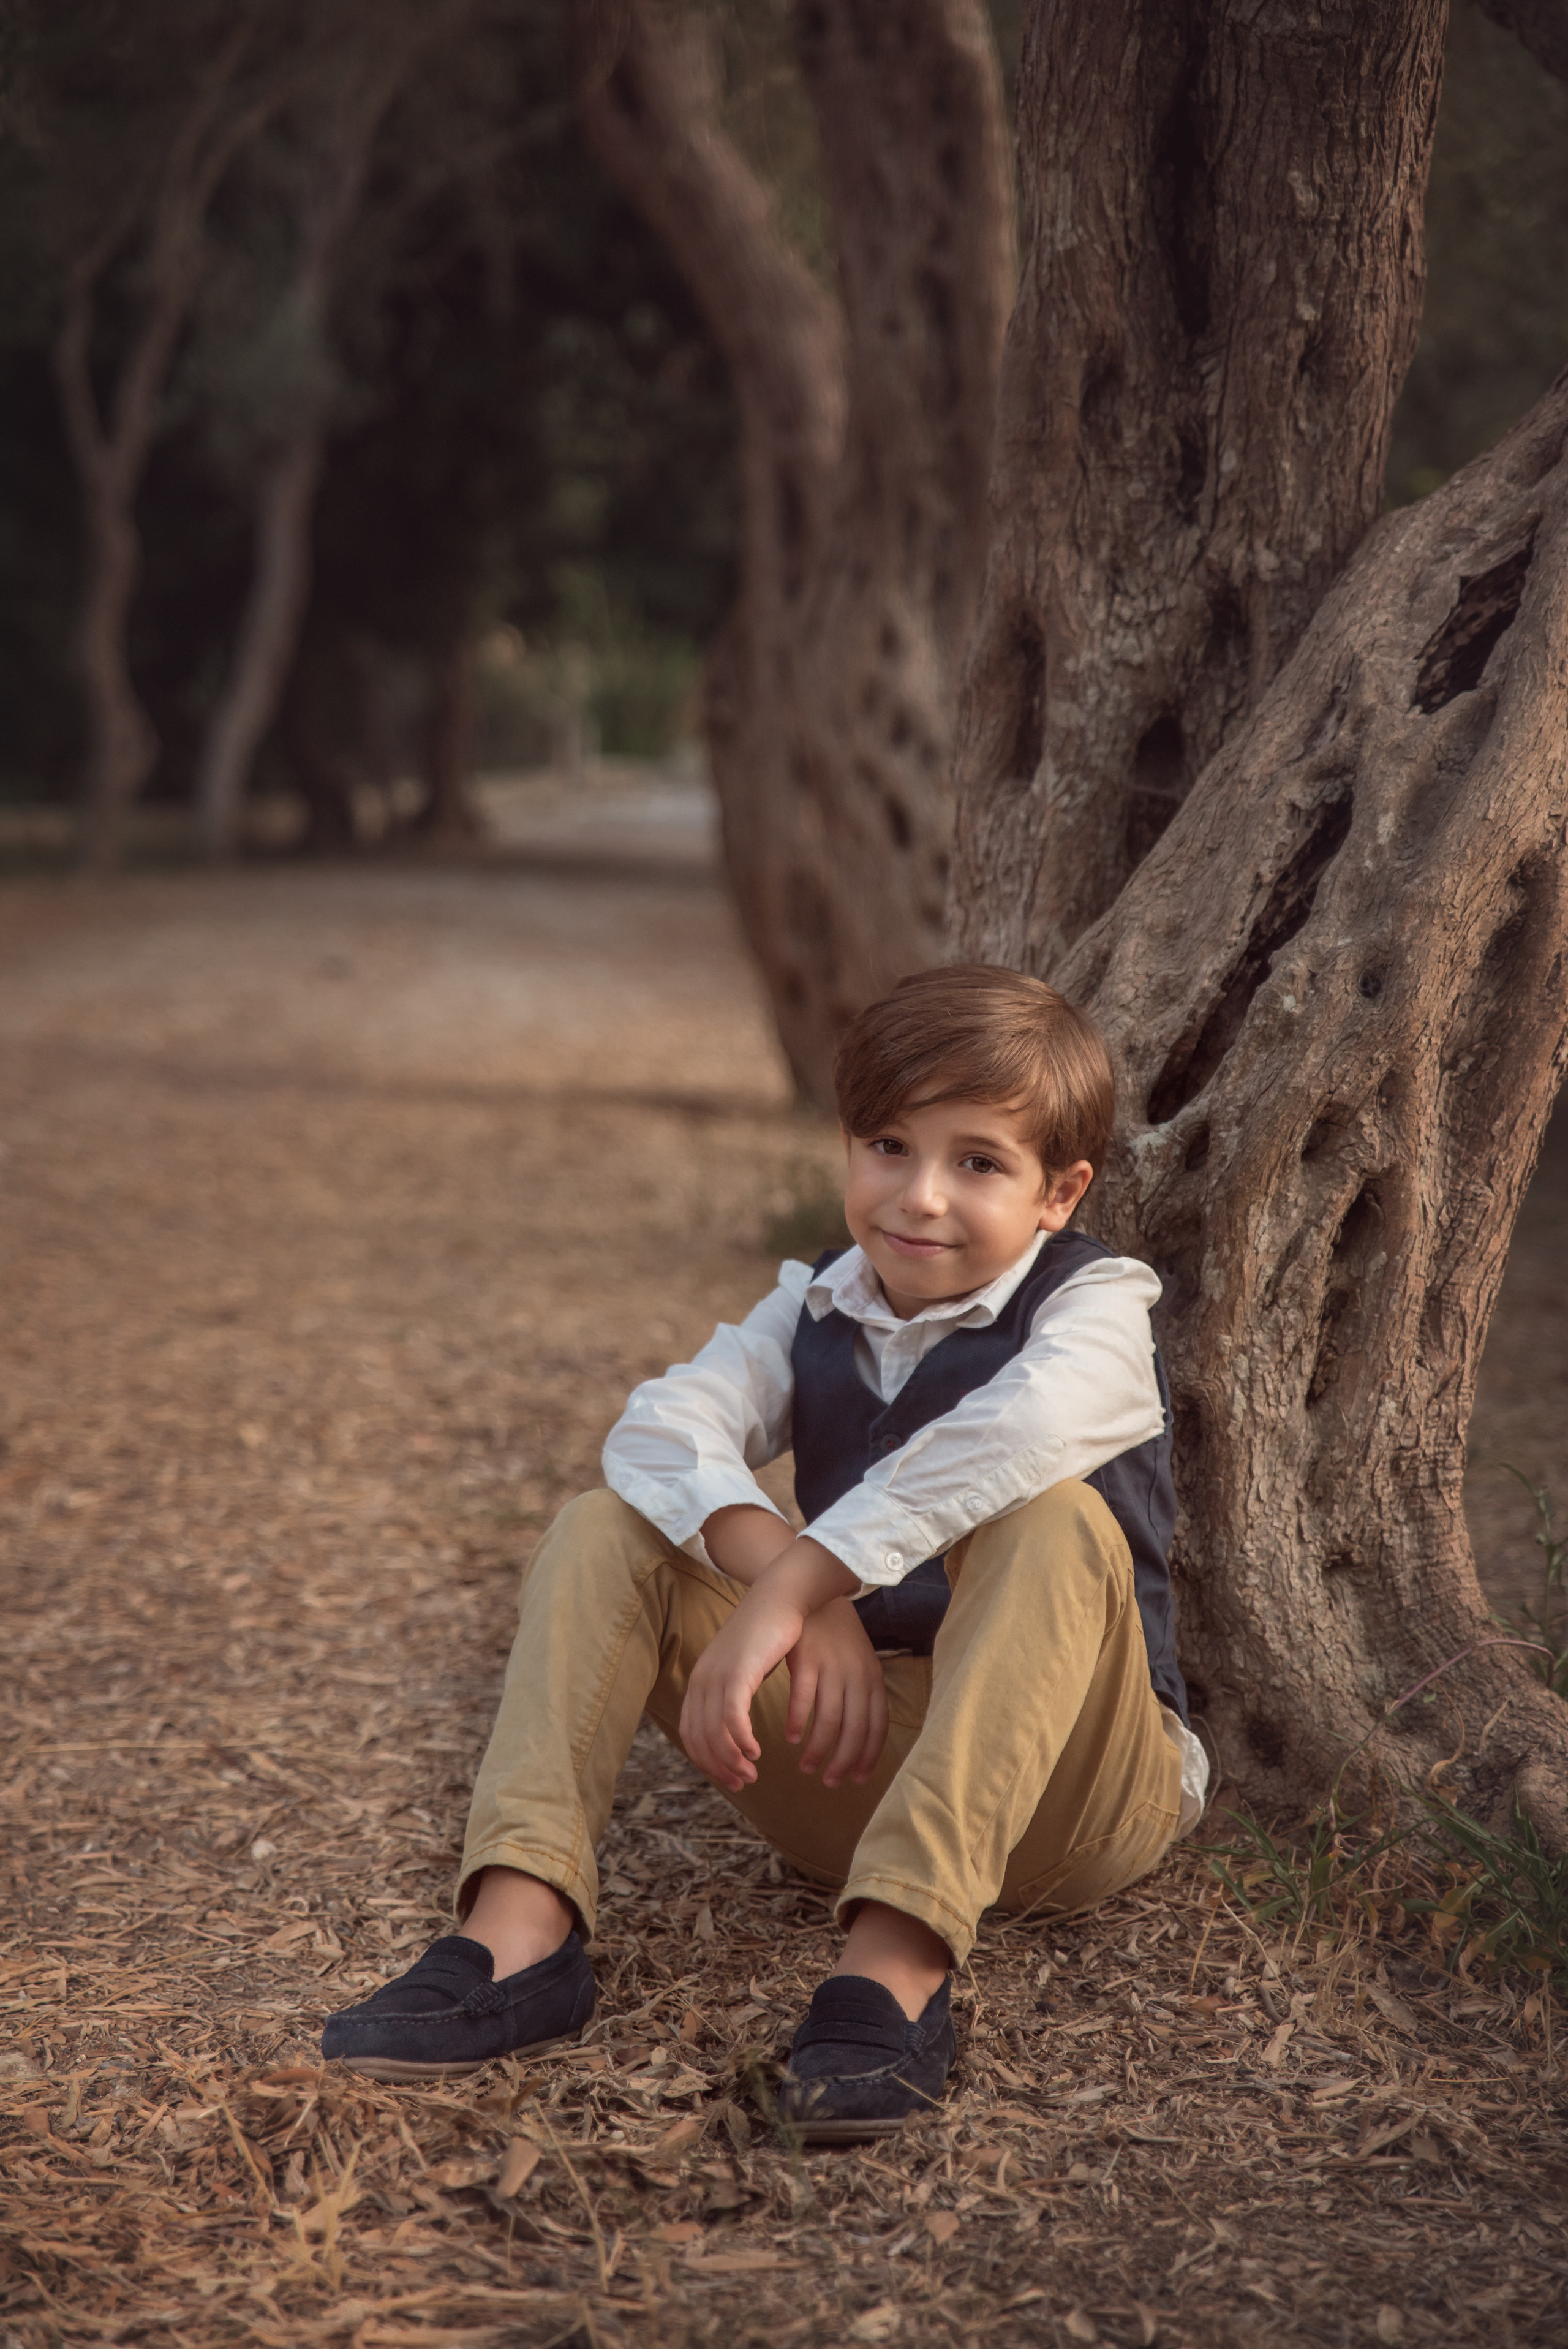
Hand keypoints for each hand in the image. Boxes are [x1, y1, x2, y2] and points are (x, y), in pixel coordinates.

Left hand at [681, 1582, 804, 1790]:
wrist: (779, 1597)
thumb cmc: (768, 1634)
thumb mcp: (744, 1668)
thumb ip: (735, 1694)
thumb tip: (735, 1722)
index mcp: (701, 1681)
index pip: (692, 1733)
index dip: (708, 1761)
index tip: (730, 1777)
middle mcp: (702, 1679)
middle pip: (700, 1738)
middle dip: (719, 1767)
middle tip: (743, 1783)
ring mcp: (717, 1675)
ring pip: (714, 1732)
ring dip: (731, 1760)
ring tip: (751, 1773)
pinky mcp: (737, 1672)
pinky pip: (732, 1717)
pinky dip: (741, 1740)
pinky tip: (755, 1752)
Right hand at [785, 1598, 887, 1787]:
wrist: (816, 1595)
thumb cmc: (837, 1639)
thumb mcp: (859, 1665)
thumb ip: (862, 1698)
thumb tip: (861, 1741)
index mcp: (873, 1679)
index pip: (877, 1728)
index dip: (868, 1757)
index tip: (857, 1780)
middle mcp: (856, 1675)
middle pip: (854, 1731)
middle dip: (842, 1762)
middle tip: (829, 1782)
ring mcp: (832, 1667)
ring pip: (829, 1721)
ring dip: (818, 1750)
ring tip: (807, 1767)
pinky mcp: (807, 1659)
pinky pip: (803, 1699)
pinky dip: (797, 1722)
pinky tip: (790, 1736)